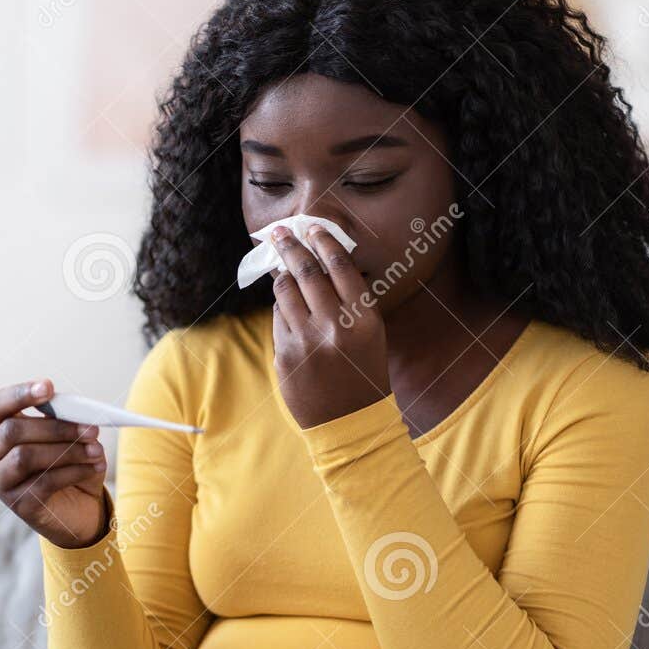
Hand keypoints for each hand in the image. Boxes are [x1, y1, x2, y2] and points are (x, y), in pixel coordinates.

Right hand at [0, 379, 109, 548]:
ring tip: (97, 449)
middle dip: (55, 426)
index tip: (48, 386)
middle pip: (13, 431)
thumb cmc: (68, 464)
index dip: (20, 393)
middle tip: (91, 428)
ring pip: (26, 457)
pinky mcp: (18, 504)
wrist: (77, 508)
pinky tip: (95, 467)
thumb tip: (78, 413)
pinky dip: (74, 471)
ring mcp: (0, 482)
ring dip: (68, 450)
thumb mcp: (67, 436)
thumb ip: (64, 420)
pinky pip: (44, 482)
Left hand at [271, 224, 391, 429]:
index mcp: (364, 318)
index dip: (323, 241)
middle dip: (291, 247)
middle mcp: (335, 327)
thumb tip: (320, 262)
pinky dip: (282, 310)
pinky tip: (288, 309)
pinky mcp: (285, 356)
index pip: (339, 266)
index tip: (311, 227)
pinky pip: (278, 320)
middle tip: (279, 232)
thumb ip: (349, 300)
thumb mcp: (370, 333)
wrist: (350, 421)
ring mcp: (307, 342)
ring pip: (285, 293)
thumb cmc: (363, 370)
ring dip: (283, 276)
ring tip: (281, 265)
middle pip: (306, 272)